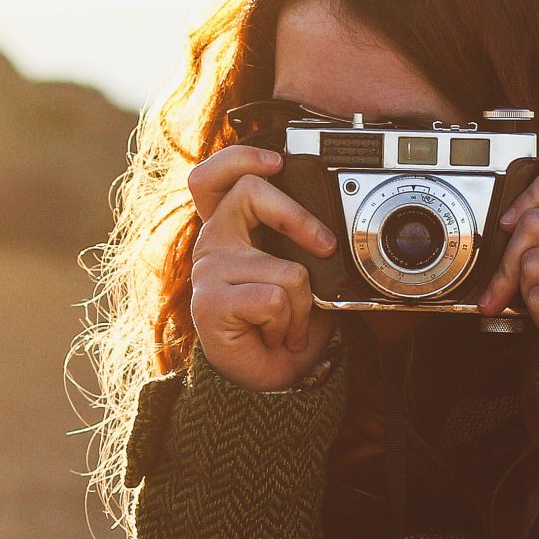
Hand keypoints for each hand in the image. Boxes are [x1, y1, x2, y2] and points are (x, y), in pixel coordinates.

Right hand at [186, 143, 341, 391]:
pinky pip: (277, 299)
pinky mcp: (211, 302)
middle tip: (323, 247)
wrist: (262, 380)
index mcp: (231, 232)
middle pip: (250, 192)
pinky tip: (275, 335)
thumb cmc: (278, 325)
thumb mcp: (294, 276)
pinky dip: (290, 324)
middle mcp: (214, 244)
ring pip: (288, 268)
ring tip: (288, 323)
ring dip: (302, 305)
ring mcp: (209, 271)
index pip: (213, 177)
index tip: (276, 162)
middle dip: (299, 218)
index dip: (240, 158)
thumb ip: (298, 245)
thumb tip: (329, 235)